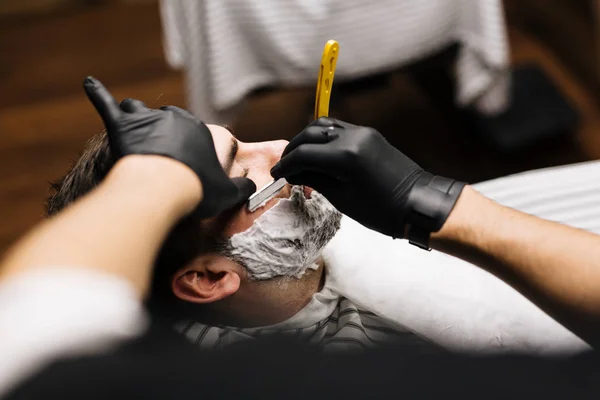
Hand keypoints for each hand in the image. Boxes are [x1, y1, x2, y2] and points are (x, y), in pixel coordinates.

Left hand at [83, 77, 254, 217]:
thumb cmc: (197, 190)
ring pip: (136, 108)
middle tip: (157, 151)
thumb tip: (252, 187)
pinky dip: (97, 93)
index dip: (186, 145)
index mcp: (197, 129)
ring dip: (134, 116)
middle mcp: (172, 117)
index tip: (183, 163)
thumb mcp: (227, 193)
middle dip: (161, 129)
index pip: (191, 129)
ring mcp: (145, 119)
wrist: (162, 188)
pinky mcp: (121, 126)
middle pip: (165, 116)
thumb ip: (242, 188)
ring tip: (131, 127)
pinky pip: (106, 103)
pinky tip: (89, 84)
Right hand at [271, 118, 463, 239]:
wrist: (418, 203)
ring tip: (299, 158)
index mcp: (345, 157)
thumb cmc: (381, 210)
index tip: (277, 175)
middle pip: (310, 134)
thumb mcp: (342, 199)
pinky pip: (338, 129)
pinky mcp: (368, 134)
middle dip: (293, 149)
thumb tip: (294, 172)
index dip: (286, 164)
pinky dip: (323, 139)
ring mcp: (362, 132)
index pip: (304, 154)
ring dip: (307, 140)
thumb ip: (315, 180)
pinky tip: (319, 154)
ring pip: (323, 126)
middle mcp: (352, 137)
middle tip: (285, 167)